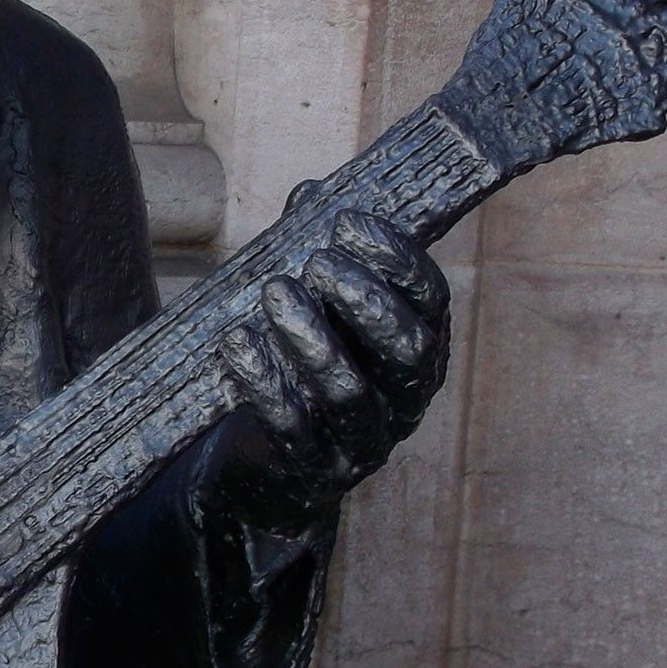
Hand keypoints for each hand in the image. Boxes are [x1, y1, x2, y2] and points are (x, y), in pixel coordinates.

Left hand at [215, 211, 448, 519]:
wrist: (265, 464)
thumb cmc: (294, 365)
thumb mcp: (310, 305)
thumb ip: (313, 251)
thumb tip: (311, 195)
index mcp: (417, 347)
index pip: (429, 300)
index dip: (398, 259)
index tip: (351, 223)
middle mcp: (404, 398)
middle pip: (406, 350)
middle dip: (363, 300)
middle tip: (317, 263)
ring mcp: (364, 442)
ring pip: (348, 391)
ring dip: (310, 338)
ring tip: (273, 293)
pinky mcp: (315, 472)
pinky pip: (294, 429)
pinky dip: (264, 382)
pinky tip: (237, 343)